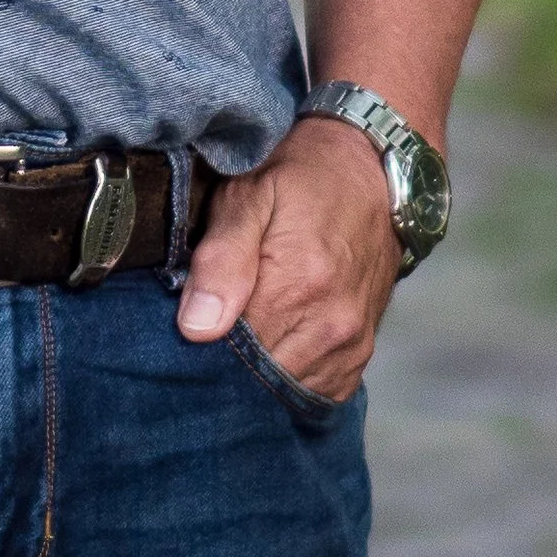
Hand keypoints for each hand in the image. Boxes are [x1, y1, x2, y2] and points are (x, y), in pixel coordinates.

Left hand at [173, 117, 402, 399]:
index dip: (201, 343)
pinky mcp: (361, 350)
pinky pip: (316, 387)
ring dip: (259, 369)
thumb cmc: (300, 175)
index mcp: (299, 284)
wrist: (370, 168)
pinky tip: (274, 341)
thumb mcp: (248, 194)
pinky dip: (290, 373)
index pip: (231, 352)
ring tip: (243, 325)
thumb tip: (197, 329)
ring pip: (285, 386)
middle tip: (209, 321)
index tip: (186, 321)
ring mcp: (351, 342)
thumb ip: (221, 259)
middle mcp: (332, 324)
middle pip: (258, 377)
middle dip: (228, 360)